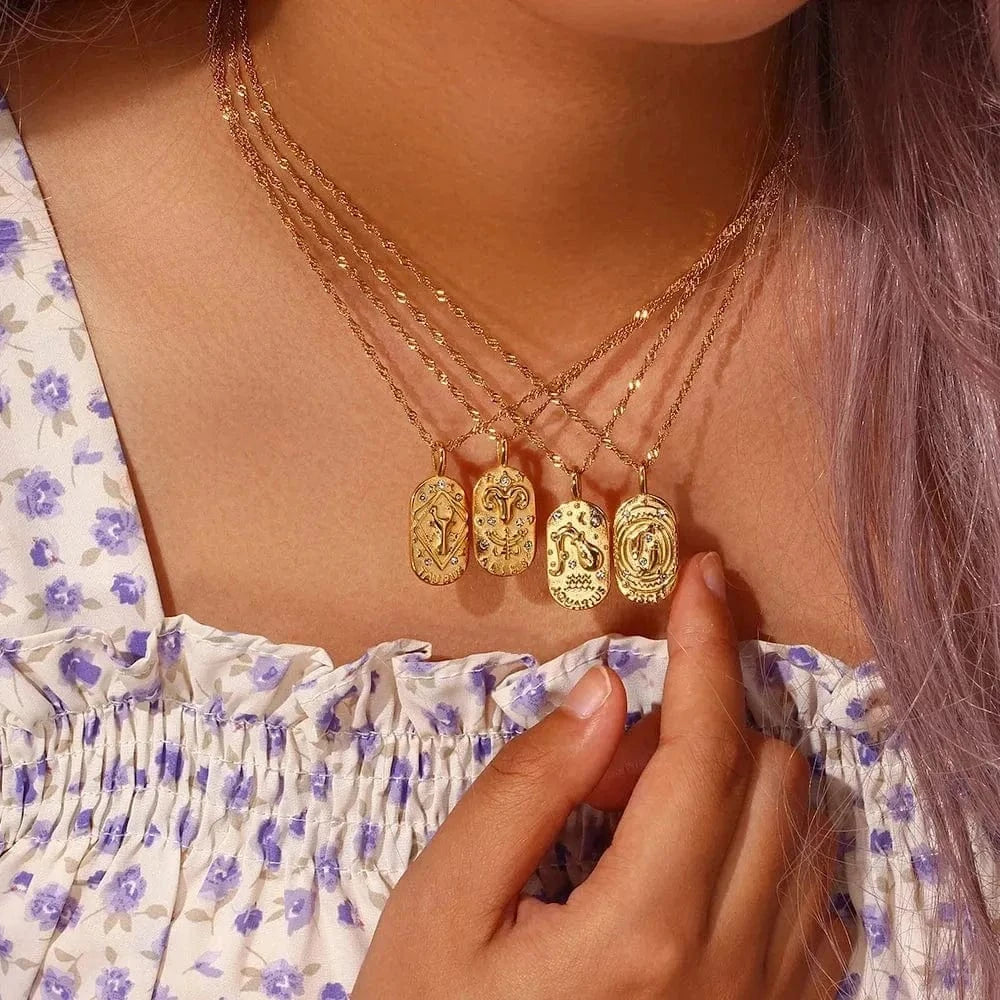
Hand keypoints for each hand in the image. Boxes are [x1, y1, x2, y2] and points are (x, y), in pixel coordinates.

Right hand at [352, 552, 852, 998]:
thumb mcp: (443, 904)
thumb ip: (524, 786)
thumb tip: (602, 693)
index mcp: (643, 926)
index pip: (704, 748)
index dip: (705, 648)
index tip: (701, 579)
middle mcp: (730, 966)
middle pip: (768, 775)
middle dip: (694, 727)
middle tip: (605, 762)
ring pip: (801, 831)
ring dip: (726, 784)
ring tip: (632, 822)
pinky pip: (812, 900)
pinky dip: (761, 846)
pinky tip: (690, 865)